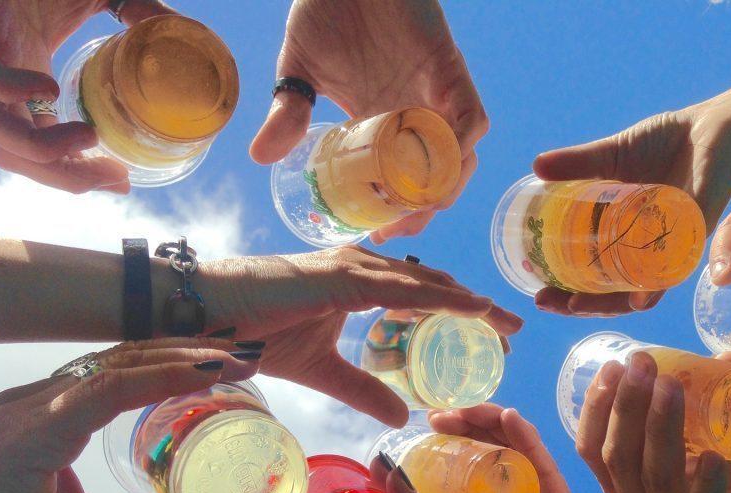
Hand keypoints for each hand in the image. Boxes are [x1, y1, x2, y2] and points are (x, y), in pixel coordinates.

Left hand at [0, 0, 174, 192]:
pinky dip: (7, 88)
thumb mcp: (102, 2)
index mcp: (20, 85)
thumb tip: (189, 36)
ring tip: (89, 137)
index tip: (120, 180)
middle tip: (115, 174)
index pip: (36, 151)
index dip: (74, 176)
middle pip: (12, 155)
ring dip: (40, 147)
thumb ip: (140, 19)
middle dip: (64, 176)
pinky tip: (48, 88)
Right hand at [205, 246, 521, 427]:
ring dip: (469, 302)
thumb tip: (402, 415)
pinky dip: (440, 297)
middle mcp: (364, 269)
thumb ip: (364, 389)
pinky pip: (402, 289)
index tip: (494, 333)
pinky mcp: (342, 278)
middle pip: (436, 285)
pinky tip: (471, 306)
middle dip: (476, 308)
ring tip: (505, 322)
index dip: (460, 310)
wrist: (211, 316)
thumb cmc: (259, 333)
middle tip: (511, 332)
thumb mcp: (325, 371)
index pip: (424, 295)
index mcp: (361, 284)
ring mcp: (354, 269)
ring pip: (427, 283)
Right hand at [249, 0, 485, 242]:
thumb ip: (287, 112)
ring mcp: (437, 95)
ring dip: (446, 185)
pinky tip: (438, 161)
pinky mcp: (451, 70)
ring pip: (462, 155)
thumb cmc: (326, 11)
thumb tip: (260, 156)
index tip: (378, 233)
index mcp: (386, 123)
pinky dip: (460, 143)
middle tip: (399, 228)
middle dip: (425, 209)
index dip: (399, 212)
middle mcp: (417, 115)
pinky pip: (471, 118)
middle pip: (438, 177)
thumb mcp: (298, 72)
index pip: (405, 180)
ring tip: (419, 206)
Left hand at [426, 404, 592, 492]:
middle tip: (438, 417)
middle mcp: (510, 485)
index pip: (470, 452)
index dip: (452, 434)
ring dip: (491, 418)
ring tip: (465, 410)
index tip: (426, 424)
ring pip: (514, 440)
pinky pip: (541, 459)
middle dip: (466, 421)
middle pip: (490, 439)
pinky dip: (526, 435)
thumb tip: (384, 482)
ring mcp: (533, 487)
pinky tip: (509, 418)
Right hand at [531, 99, 730, 316]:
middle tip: (553, 302)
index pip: (602, 281)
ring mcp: (678, 244)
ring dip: (611, 302)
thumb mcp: (613, 153)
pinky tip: (639, 296)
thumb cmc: (665, 142)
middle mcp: (655, 251)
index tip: (542, 295)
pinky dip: (658, 281)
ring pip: (645, 289)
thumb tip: (535, 168)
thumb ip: (578, 163)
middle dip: (583, 305)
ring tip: (578, 304)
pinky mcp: (701, 228)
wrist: (713, 121)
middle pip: (619, 295)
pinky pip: (679, 262)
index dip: (572, 294)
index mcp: (633, 240)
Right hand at [574, 351, 730, 492]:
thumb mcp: (706, 442)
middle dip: (627, 405)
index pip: (592, 449)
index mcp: (623, 488)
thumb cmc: (719, 490)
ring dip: (660, 428)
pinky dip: (705, 486)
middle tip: (643, 364)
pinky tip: (711, 455)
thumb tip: (723, 356)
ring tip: (671, 386)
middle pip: (619, 457)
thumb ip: (708, 405)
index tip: (614, 366)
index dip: (596, 407)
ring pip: (655, 479)